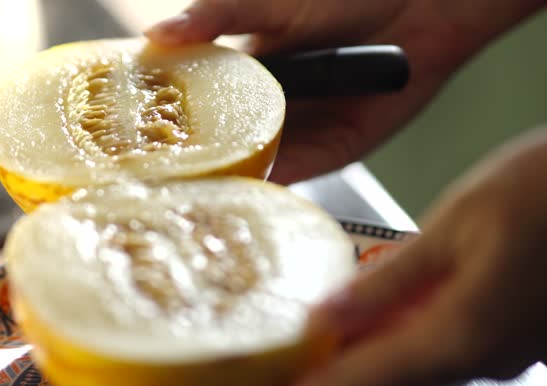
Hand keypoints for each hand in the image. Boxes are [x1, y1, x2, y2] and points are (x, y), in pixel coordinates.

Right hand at [146, 0, 546, 183]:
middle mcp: (266, 111)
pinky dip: (272, 186)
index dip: (165, 127)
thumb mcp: (266, 4)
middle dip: (190, 170)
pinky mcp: (332, 154)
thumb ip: (214, 17)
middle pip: (221, 148)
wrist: (419, 11)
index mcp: (243, 76)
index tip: (127, 147)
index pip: (195, 108)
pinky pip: (296, 175)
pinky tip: (244, 196)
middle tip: (150, 189)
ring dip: (227, 185)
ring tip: (186, 204)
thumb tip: (153, 35)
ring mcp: (298, 135)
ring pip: (255, 168)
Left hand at [206, 105, 546, 385]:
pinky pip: (432, 347)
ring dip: (343, 373)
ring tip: (284, 375)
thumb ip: (391, 278)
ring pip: (400, 368)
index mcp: (459, 336)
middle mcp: (478, 358)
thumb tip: (328, 314)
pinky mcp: (508, 331)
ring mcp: (498, 350)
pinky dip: (387, 345)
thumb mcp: (460, 222)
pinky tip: (358, 329)